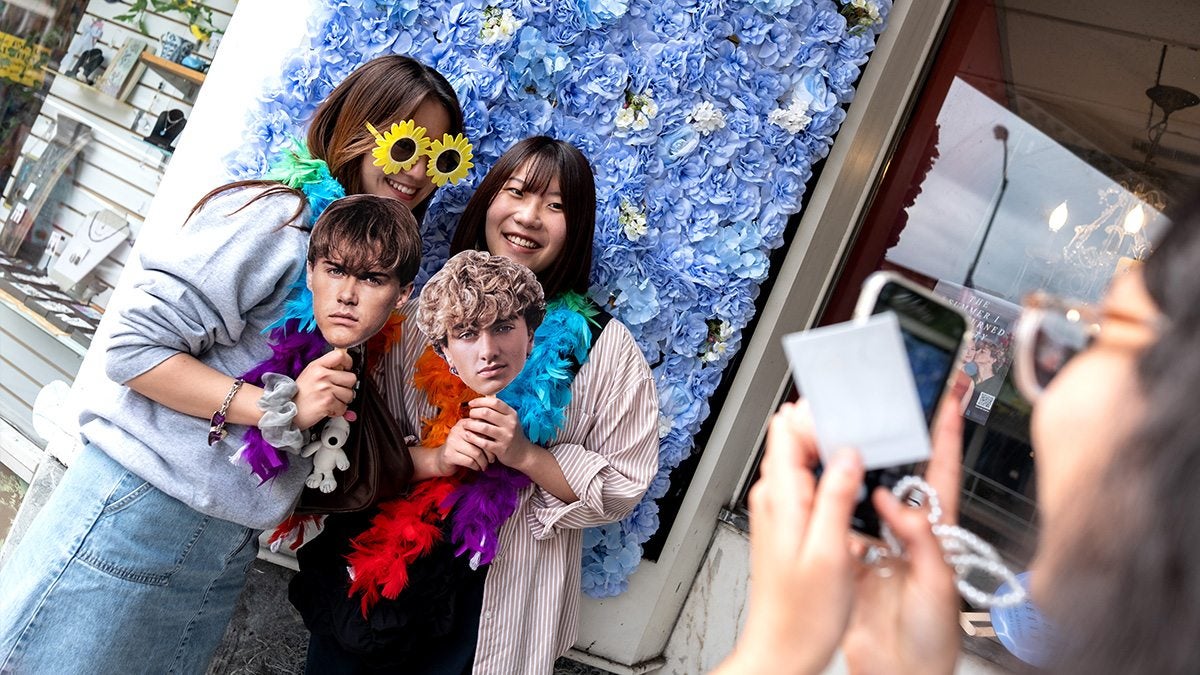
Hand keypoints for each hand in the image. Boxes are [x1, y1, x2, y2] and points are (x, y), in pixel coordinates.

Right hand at [292, 349, 355, 429]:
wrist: (287, 409)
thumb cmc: (300, 393)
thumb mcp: (310, 373)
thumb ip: (327, 368)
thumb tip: (346, 368)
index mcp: (317, 366)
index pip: (340, 355)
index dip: (348, 362)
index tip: (346, 369)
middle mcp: (322, 375)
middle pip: (351, 378)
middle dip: (346, 387)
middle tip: (336, 390)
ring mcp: (325, 389)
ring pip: (350, 394)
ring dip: (342, 400)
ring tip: (330, 399)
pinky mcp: (327, 402)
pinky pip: (344, 407)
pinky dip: (337, 411)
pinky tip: (327, 408)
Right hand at [435, 420, 494, 473]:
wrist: (441, 460)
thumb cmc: (462, 449)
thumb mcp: (471, 439)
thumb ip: (482, 435)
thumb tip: (499, 440)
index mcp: (465, 423)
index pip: (484, 428)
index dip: (492, 440)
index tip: (495, 448)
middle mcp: (457, 430)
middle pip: (481, 440)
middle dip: (489, 452)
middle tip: (492, 460)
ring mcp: (452, 442)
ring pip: (476, 453)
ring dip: (483, 462)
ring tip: (484, 465)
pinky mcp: (449, 454)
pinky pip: (469, 461)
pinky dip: (476, 466)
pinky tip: (477, 468)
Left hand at [460, 397, 536, 470]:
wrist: (522, 453)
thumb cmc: (511, 434)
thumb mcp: (509, 420)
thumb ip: (498, 411)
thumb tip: (480, 401)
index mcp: (512, 414)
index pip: (495, 402)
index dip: (480, 401)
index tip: (471, 403)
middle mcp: (510, 424)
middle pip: (487, 413)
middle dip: (474, 412)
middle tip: (469, 414)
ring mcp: (506, 437)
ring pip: (484, 427)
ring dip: (471, 425)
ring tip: (465, 424)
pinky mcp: (501, 449)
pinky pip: (483, 442)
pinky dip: (473, 438)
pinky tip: (467, 435)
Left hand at [717, 401, 863, 674]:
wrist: (783, 649)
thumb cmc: (803, 613)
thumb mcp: (829, 551)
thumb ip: (834, 495)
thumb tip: (847, 453)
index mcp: (780, 496)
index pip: (787, 427)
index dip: (820, 417)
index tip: (852, 421)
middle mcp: (774, 497)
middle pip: (796, 438)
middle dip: (830, 429)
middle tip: (867, 436)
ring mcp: (779, 510)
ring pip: (803, 460)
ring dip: (832, 453)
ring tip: (866, 459)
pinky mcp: (789, 524)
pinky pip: (807, 483)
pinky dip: (830, 477)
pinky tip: (853, 491)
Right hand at [840, 388, 964, 674]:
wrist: (903, 674)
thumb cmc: (934, 638)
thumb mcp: (938, 584)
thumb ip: (921, 540)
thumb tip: (894, 501)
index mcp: (938, 534)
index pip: (944, 472)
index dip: (948, 434)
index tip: (951, 399)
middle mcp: (908, 534)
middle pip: (900, 476)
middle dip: (893, 441)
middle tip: (882, 409)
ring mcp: (880, 547)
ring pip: (863, 498)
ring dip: (854, 474)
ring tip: (844, 444)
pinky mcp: (853, 563)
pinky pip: (839, 528)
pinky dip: (829, 510)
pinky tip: (821, 493)